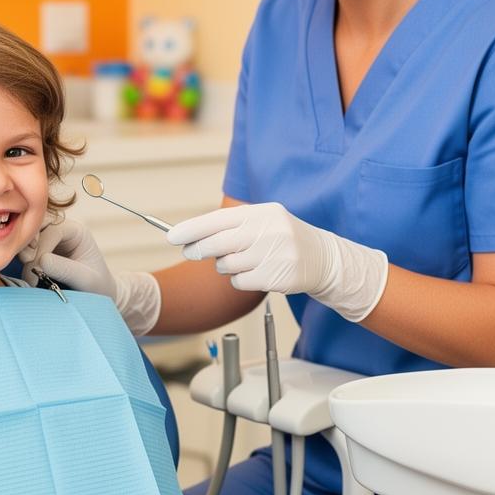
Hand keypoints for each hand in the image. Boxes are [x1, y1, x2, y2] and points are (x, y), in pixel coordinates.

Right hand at [19, 218, 161, 334]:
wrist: (98, 296)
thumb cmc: (97, 287)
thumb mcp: (86, 279)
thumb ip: (65, 269)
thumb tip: (40, 261)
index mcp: (76, 232)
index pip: (52, 230)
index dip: (41, 248)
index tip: (37, 271)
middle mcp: (61, 231)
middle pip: (35, 227)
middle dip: (28, 246)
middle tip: (28, 270)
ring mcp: (48, 240)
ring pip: (27, 237)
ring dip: (22, 253)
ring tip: (29, 275)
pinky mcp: (38, 252)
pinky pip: (24, 249)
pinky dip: (21, 260)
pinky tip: (26, 275)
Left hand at [166, 202, 387, 322]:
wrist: (323, 259)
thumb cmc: (283, 238)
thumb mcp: (262, 222)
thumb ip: (231, 226)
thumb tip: (191, 236)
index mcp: (261, 213)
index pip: (218, 219)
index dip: (191, 228)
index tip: (171, 236)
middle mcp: (268, 231)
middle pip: (218, 243)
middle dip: (198, 249)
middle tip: (189, 252)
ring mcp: (274, 254)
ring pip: (227, 265)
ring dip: (226, 266)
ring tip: (242, 261)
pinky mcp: (277, 276)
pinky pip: (241, 281)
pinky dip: (241, 280)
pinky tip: (256, 273)